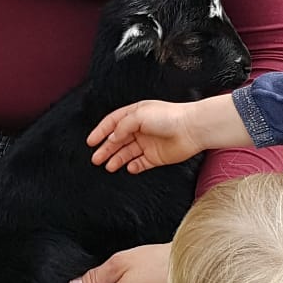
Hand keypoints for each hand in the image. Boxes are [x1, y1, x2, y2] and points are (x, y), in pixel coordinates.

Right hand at [89, 93, 247, 174]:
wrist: (191, 129)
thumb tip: (112, 138)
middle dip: (106, 149)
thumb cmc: (168, 117)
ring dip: (116, 159)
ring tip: (108, 166)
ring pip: (127, 153)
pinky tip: (128, 167)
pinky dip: (133, 166)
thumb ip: (122, 127)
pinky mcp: (156, 156)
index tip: (90, 142)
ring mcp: (148, 143)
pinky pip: (140, 163)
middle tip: (95, 158)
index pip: (113, 123)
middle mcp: (140, 129)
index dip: (100, 132)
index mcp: (135, 115)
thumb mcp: (139, 115)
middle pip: (118, 140)